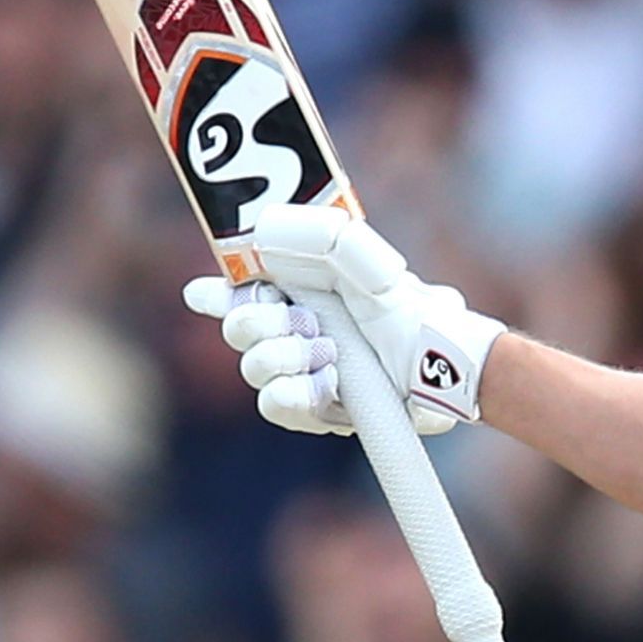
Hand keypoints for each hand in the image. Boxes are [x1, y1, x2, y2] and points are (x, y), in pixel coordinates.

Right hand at [183, 206, 507, 433]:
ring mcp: (299, 372)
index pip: (237, 290)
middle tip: (305, 320)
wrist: (440, 366)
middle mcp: (291, 331)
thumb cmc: (407, 309)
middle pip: (236, 328)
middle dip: (259, 323)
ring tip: (330, 351)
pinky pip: (275, 404)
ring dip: (287, 356)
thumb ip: (322, 238)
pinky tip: (331, 382)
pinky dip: (299, 392)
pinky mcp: (312, 411)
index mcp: (298, 292)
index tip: (202, 292)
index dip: (213, 293)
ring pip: (253, 368)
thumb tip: (262, 230)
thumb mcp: (368, 264)